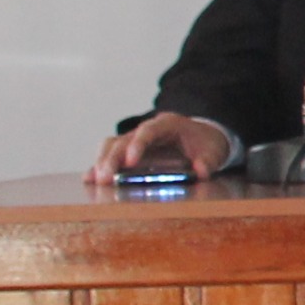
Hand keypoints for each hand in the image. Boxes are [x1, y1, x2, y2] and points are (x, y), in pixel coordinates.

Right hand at [91, 111, 229, 187]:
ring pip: (112, 145)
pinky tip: (90, 178)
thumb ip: (209, 161)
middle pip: (124, 140)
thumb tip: (201, 171)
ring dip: (102, 161)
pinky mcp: (130, 150)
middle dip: (112, 159)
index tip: (131, 163)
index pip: (149, 131)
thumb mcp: (214, 152)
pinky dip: (100, 165)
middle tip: (104, 178)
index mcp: (168, 124)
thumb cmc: (206, 143)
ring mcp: (136, 139)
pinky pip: (111, 155)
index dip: (138, 145)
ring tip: (95, 180)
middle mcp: (148, 129)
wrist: (203, 137)